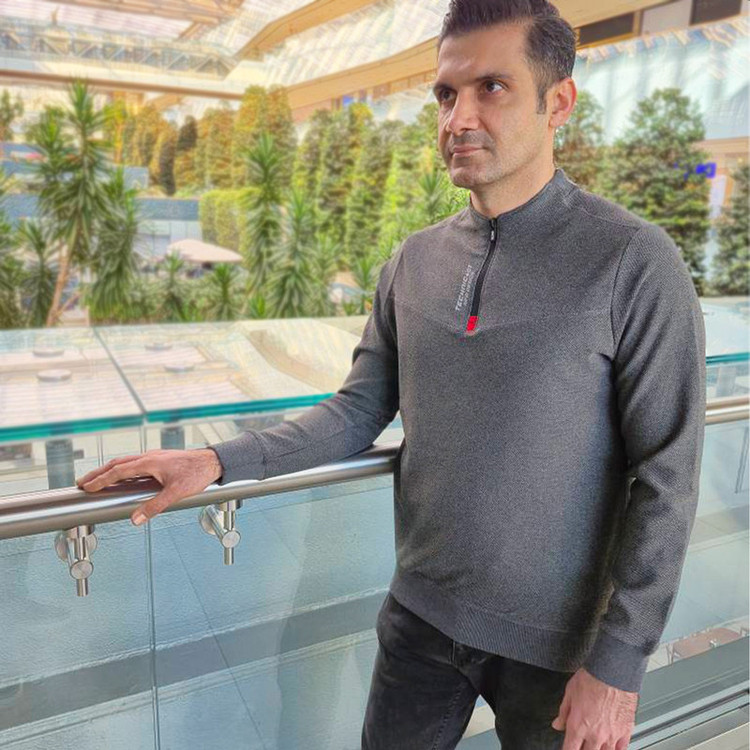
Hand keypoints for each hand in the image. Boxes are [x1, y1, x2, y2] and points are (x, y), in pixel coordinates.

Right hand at [76, 448, 222, 525]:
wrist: (212, 461)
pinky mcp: (159, 458)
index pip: (119, 471)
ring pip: (125, 461)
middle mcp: (149, 456)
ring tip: (97, 479)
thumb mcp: (176, 493)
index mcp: (150, 462)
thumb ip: (155, 506)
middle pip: (117, 463)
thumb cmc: (196, 474)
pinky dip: (122, 468)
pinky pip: (135, 462)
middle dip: (98, 473)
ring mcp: (154, 456)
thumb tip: (136, 519)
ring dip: (109, 470)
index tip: (87, 487)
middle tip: (82, 482)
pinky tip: (122, 476)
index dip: (101, 479)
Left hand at [552, 667, 637, 749]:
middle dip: (583, 749)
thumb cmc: (591, 679)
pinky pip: (622, 748)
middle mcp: (595, 735)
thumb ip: (563, 712)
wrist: (612, 672)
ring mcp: (612, 735)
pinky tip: (613, 746)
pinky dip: (617, 748)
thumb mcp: (569, 693)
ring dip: (599, 749)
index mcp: (578, 726)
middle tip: (582, 743)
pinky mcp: (626, 730)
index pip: (570, 749)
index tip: (567, 747)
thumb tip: (558, 724)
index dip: (567, 749)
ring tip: (596, 744)